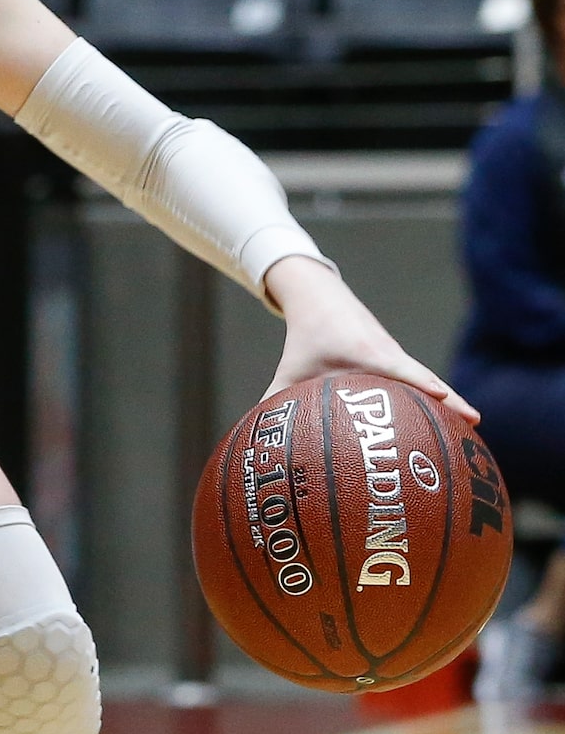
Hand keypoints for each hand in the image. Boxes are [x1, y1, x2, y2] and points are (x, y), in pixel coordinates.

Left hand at [266, 256, 477, 421]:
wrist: (321, 300)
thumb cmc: (306, 337)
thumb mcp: (290, 370)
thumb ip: (275, 401)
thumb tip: (258, 433)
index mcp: (369, 354)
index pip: (404, 372)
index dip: (425, 386)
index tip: (445, 400)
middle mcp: (390, 355)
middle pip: (428, 380)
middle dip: (452, 400)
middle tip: (476, 425)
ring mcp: (398, 357)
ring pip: (430, 380)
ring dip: (451, 400)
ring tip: (473, 429)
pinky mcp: (398, 360)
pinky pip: (421, 380)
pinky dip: (436, 396)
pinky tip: (446, 421)